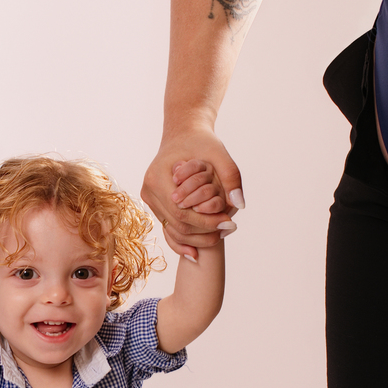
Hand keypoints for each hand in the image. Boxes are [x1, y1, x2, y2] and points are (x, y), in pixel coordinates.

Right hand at [141, 125, 242, 258]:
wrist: (183, 135)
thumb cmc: (201, 142)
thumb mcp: (219, 154)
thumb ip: (231, 176)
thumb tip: (239, 205)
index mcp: (158, 177)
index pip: (183, 212)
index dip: (207, 222)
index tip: (231, 223)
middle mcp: (148, 191)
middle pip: (177, 225)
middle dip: (204, 232)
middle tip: (229, 230)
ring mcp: (149, 199)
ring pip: (173, 230)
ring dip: (196, 238)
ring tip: (220, 236)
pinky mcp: (153, 204)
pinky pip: (168, 227)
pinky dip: (183, 240)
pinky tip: (197, 252)